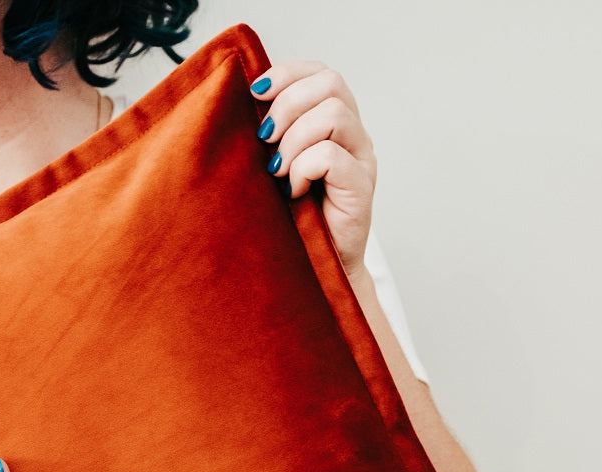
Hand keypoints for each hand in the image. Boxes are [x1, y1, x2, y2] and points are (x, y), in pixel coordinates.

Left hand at [250, 61, 377, 280]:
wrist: (315, 269)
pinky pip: (330, 156)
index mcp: (335, 122)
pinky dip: (302, 169)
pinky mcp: (361, 186)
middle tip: (265, 139)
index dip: (288, 73)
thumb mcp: (274, 166)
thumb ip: (270, 134)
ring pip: (333, 114)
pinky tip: (293, 191)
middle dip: (287, 105)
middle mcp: (354, 135)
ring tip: (277, 171)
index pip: (321, 73)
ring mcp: (361, 159)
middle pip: (331, 84)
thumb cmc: (292, 218)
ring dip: (294, 139)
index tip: (255, 92)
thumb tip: (239, 103)